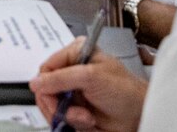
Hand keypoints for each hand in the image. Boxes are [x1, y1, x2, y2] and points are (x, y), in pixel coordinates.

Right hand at [29, 43, 146, 131]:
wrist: (140, 116)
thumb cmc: (125, 91)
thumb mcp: (91, 77)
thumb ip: (61, 78)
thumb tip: (36, 82)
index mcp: (76, 54)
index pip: (46, 67)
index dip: (46, 85)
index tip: (52, 100)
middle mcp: (72, 71)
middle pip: (46, 89)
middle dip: (58, 105)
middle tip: (72, 113)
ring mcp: (74, 92)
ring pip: (52, 106)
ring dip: (68, 116)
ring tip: (86, 117)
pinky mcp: (76, 110)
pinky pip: (61, 118)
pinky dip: (72, 124)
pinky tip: (88, 122)